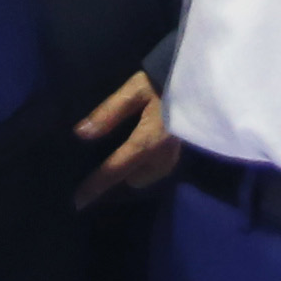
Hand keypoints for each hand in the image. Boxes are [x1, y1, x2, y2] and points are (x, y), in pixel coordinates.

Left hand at [73, 65, 178, 207]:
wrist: (204, 79)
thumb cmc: (166, 80)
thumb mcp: (134, 90)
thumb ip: (108, 113)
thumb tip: (80, 134)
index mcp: (148, 142)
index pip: (115, 170)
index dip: (94, 187)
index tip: (76, 202)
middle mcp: (162, 158)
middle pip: (131, 180)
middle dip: (117, 175)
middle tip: (98, 162)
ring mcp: (174, 158)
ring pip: (145, 176)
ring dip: (131, 169)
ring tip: (116, 153)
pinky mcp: (180, 152)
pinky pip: (155, 169)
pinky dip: (143, 164)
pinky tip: (137, 147)